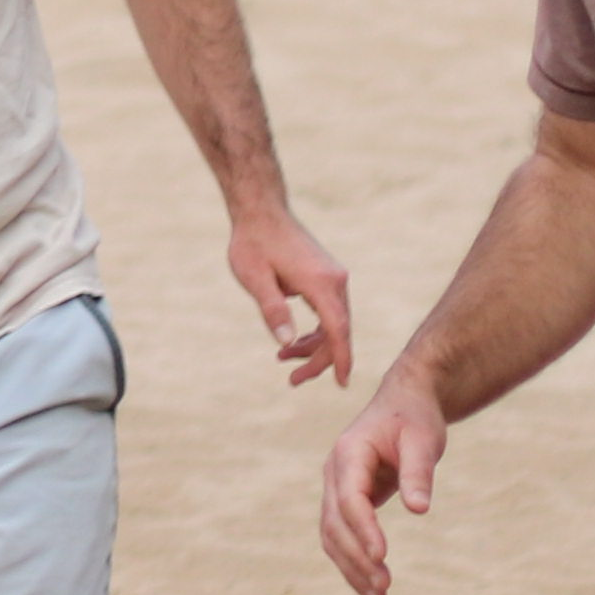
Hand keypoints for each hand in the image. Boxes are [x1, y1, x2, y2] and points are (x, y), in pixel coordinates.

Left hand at [229, 202, 355, 388]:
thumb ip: (272, 310)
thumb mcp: (255, 278)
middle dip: (319, 359)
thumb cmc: (253, 243)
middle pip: (338, 331)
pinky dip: (316, 328)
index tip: (341, 384)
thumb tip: (286, 343)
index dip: (340, 359)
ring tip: (284, 358)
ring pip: (334, 323)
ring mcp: (334, 277)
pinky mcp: (328, 276)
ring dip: (314, 345)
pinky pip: (329, 311)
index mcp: (321, 282)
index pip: (338, 330)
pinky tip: (295, 340)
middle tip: (293, 379)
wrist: (261, 211)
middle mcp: (336, 280)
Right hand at [315, 372, 444, 594]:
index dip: (364, 529)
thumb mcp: (423, 440)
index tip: (382, 557)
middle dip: (356, 558)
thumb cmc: (415, 419)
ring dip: (351, 567)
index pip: (350, 499)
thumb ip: (418, 473)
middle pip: (334, 523)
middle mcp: (334, 472)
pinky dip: (352, 562)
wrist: (404, 403)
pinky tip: (371, 588)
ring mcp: (336, 486)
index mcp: (349, 453)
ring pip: (332, 535)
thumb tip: (419, 509)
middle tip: (384, 588)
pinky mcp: (346, 500)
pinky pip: (341, 535)